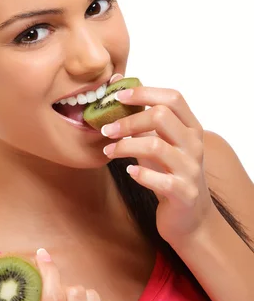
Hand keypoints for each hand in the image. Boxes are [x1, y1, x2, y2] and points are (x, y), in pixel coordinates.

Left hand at [102, 78, 213, 246]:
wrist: (189, 217)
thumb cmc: (168, 173)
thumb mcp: (158, 142)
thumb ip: (142, 117)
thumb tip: (115, 83)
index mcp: (191, 127)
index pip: (172, 98)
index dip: (143, 92)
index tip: (116, 96)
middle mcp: (194, 145)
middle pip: (161, 116)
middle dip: (127, 120)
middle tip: (105, 129)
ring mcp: (191, 169)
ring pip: (156, 146)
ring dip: (125, 146)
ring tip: (108, 151)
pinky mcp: (184, 193)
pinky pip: (161, 180)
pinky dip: (140, 174)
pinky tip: (129, 172)